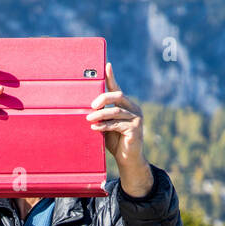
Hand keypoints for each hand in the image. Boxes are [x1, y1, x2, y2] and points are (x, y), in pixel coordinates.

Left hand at [86, 61, 153, 196]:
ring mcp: (136, 118)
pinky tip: (95, 128)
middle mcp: (134, 109)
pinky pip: (117, 124)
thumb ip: (101, 116)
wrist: (127, 160)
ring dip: (100, 115)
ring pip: (116, 111)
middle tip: (91, 106)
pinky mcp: (135, 129)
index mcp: (126, 106)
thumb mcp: (106, 126)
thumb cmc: (116, 142)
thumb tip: (87, 109)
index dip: (111, 77)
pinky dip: (104, 126)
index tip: (106, 65)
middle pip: (118, 96)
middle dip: (102, 99)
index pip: (117, 89)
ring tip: (89, 119)